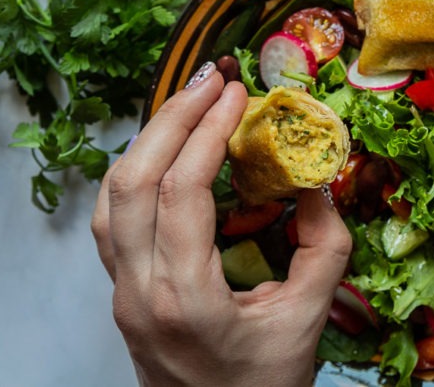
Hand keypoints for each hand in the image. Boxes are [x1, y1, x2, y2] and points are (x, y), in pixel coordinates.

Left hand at [91, 62, 351, 386]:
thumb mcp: (309, 316)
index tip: (235, 93)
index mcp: (186, 298)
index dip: (206, 132)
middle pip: (131, 182)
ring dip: (149, 139)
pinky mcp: (122, 291)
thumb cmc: (265, 386)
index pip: (181, 193)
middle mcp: (139, 292)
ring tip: (190, 102)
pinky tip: (167, 150)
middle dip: (172, 118)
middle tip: (212, 78)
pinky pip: (113, 218)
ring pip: (110, 197)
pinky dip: (137, 171)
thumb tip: (318, 179)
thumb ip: (324, 244)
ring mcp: (121, 292)